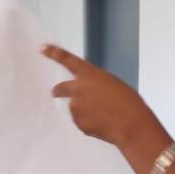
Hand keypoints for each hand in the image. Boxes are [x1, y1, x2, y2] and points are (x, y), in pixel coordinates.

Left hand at [41, 44, 160, 147]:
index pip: (67, 60)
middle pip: (61, 88)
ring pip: (76, 109)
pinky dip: (90, 124)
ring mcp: (76, 108)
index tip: (43, 48)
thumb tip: (88, 96)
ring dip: (85, 112)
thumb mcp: (112, 84)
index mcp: (89, 74)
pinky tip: (104, 124)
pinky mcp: (78, 124)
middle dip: (58, 91)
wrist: (131, 124)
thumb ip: (95, 85)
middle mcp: (78, 89)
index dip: (54, 53)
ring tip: (105, 115)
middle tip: (55, 93)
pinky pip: (82, 123)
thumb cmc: (127, 103)